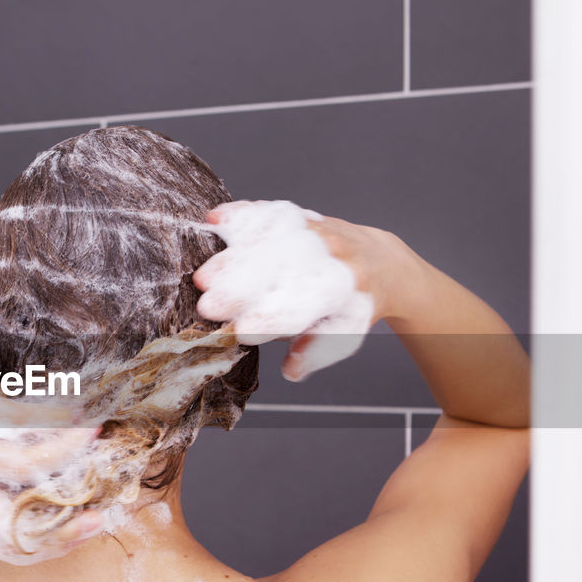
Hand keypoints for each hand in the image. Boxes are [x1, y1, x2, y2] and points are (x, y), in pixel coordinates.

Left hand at [0, 323, 103, 560]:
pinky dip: (56, 420)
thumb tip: (65, 464)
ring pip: (24, 468)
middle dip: (62, 528)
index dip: (48, 546)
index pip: (4, 538)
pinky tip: (75, 411)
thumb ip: (6, 459)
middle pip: (14, 521)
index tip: (87, 531)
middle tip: (101, 517)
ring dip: (69, 454)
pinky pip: (19, 425)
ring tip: (96, 435)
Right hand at [193, 200, 414, 380]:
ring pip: (269, 240)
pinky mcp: (296, 214)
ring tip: (204, 278)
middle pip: (282, 270)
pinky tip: (215, 221)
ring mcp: (311, 230)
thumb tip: (292, 370)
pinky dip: (238, 214)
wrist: (376, 258)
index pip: (303, 306)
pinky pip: (265, 211)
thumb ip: (316, 352)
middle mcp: (329, 255)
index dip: (271, 320)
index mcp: (340, 289)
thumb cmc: (350, 304)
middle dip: (244, 289)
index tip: (241, 332)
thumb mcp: (343, 334)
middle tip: (209, 308)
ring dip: (233, 258)